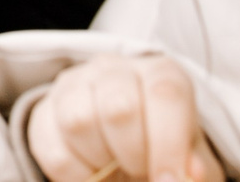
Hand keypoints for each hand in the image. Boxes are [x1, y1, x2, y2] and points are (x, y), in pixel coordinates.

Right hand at [26, 55, 223, 181]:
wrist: (127, 149)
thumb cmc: (165, 151)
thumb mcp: (192, 161)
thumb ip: (195, 168)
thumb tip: (188, 174)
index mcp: (160, 74)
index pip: (165, 95)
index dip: (168, 145)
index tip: (167, 181)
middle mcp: (114, 68)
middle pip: (119, 107)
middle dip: (133, 155)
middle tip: (140, 172)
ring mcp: (73, 84)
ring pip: (78, 122)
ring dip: (101, 163)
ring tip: (116, 170)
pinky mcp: (44, 110)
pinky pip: (50, 148)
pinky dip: (75, 176)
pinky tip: (93, 175)